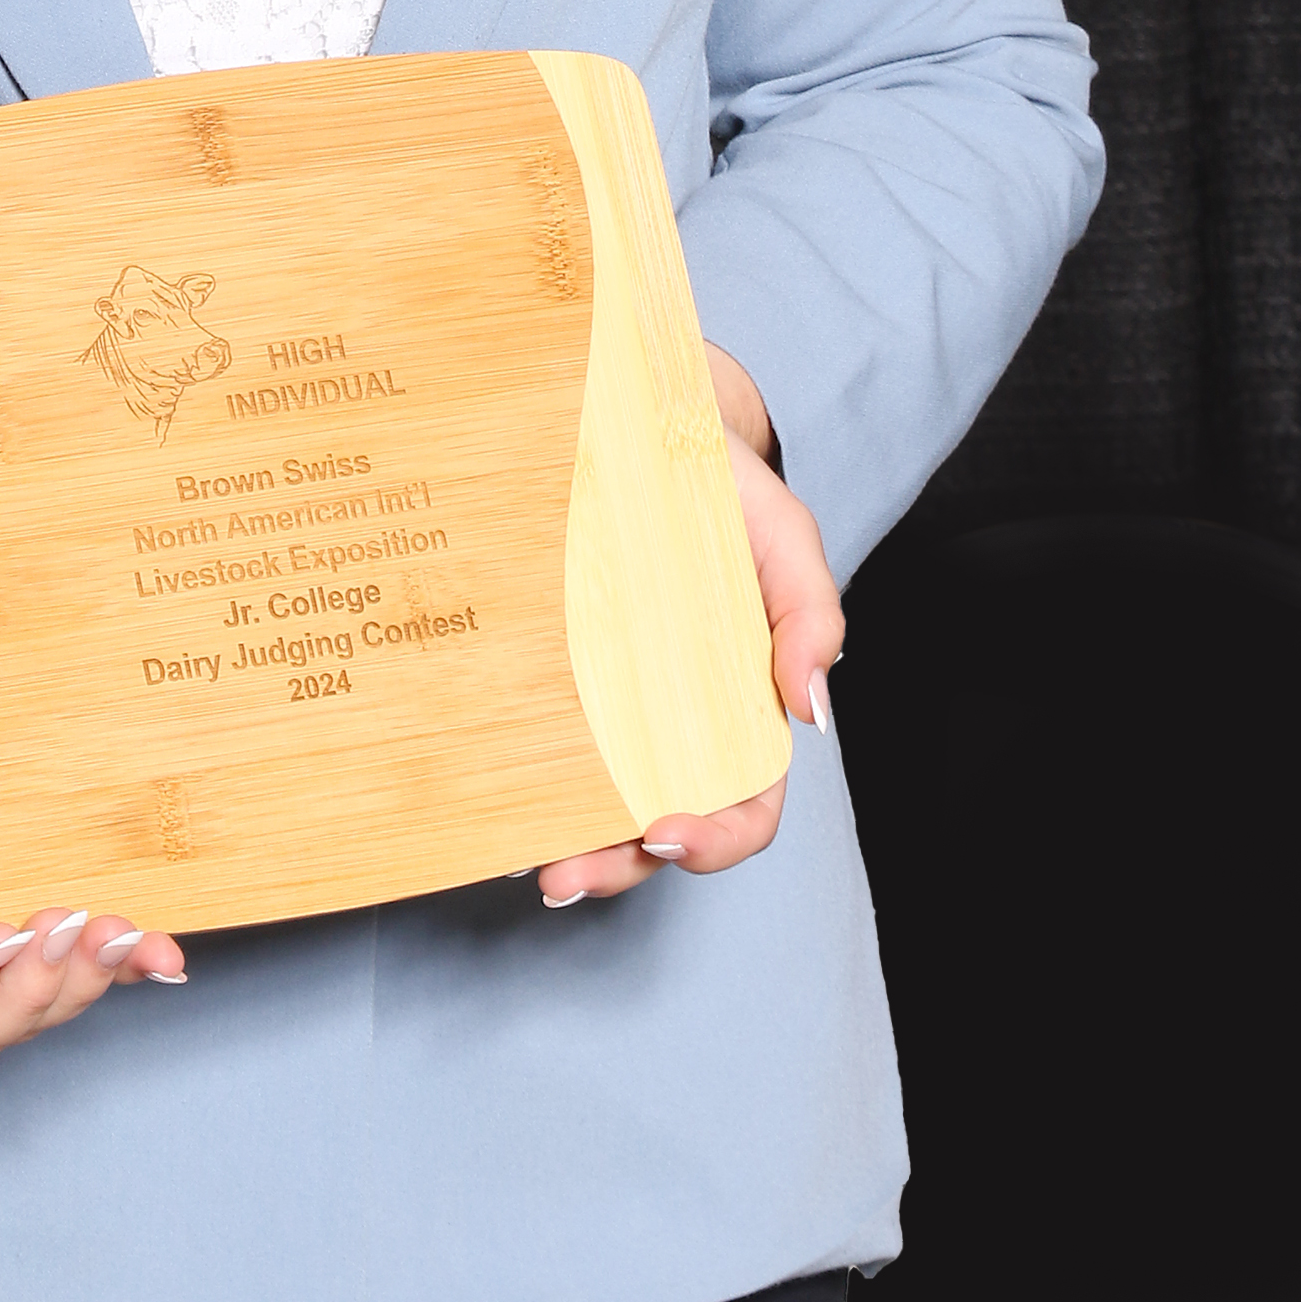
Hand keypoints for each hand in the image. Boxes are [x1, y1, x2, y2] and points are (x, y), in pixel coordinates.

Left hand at [533, 351, 842, 909]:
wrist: (651, 426)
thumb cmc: (730, 491)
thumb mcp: (786, 538)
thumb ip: (810, 615)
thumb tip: (812, 709)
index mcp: (743, 710)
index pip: (744, 806)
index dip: (715, 840)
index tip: (667, 834)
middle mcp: (676, 724)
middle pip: (657, 825)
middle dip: (616, 867)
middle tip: (566, 876)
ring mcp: (612, 703)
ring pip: (594, 799)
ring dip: (564, 841)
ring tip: (524, 858)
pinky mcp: (559, 670)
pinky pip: (542, 735)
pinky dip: (522, 775)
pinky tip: (488, 793)